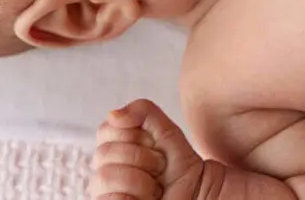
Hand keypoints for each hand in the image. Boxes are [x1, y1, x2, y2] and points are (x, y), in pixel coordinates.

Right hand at [89, 99, 207, 199]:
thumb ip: (144, 113)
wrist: (199, 195)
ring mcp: (107, 193)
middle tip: (160, 169)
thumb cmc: (183, 171)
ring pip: (105, 175)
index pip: (105, 130)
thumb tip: (114, 115)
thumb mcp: (168, 133)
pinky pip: (110, 199)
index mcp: (116, 151)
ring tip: (155, 189)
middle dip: (142, 157)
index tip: (155, 146)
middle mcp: (107, 172)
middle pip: (105, 152)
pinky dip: (134, 197)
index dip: (134, 134)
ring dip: (140, 180)